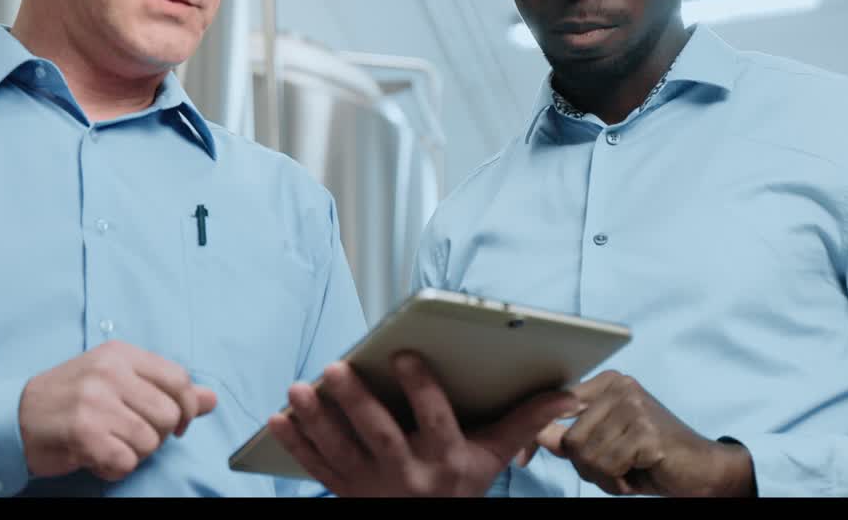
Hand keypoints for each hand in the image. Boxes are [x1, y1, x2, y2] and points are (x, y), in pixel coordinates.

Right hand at [18, 340, 217, 481]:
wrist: (13, 417)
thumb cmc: (69, 399)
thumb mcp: (117, 382)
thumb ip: (165, 389)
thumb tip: (211, 399)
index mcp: (120, 354)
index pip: (179, 379)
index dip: (186, 408)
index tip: (176, 424)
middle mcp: (109, 372)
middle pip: (167, 414)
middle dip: (156, 435)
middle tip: (130, 435)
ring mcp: (95, 401)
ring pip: (149, 441)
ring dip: (134, 453)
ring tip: (110, 444)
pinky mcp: (83, 431)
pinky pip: (125, 461)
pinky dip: (114, 467)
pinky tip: (98, 457)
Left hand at [268, 351, 583, 495]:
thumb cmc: (462, 485)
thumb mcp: (494, 456)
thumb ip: (525, 421)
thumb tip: (570, 393)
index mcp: (447, 458)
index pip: (435, 418)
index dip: (420, 387)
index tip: (404, 354)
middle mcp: (409, 474)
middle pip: (379, 435)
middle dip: (355, 402)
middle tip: (335, 367)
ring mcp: (372, 486)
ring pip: (340, 450)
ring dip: (317, 420)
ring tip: (299, 388)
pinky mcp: (345, 494)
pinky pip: (317, 469)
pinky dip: (295, 445)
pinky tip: (278, 418)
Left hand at [526, 370, 755, 496]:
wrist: (703, 470)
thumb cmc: (649, 457)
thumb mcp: (604, 443)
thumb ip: (569, 436)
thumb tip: (531, 436)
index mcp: (606, 383)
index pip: (554, 405)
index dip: (536, 434)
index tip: (523, 457)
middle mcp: (620, 386)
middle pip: (568, 439)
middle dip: (585, 466)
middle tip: (613, 470)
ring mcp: (634, 406)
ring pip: (584, 455)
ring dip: (602, 477)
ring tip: (626, 472)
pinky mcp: (645, 432)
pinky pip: (606, 466)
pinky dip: (616, 482)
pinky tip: (636, 476)